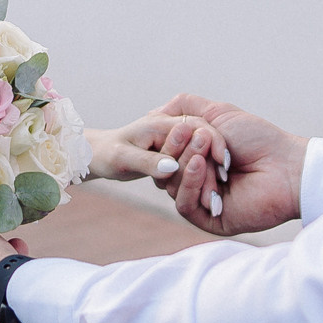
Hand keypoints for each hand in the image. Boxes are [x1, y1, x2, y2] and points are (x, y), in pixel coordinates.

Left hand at [88, 117, 230, 184]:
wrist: (99, 154)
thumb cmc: (106, 155)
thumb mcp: (123, 160)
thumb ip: (148, 162)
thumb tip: (172, 168)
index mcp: (160, 122)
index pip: (196, 127)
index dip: (212, 145)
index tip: (221, 168)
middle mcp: (171, 126)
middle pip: (204, 139)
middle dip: (214, 163)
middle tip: (223, 187)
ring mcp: (176, 137)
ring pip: (203, 151)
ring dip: (212, 171)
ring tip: (216, 199)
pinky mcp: (177, 149)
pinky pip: (197, 158)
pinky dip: (204, 174)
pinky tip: (208, 195)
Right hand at [141, 94, 306, 236]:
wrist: (287, 164)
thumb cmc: (259, 139)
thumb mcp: (218, 113)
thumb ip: (185, 106)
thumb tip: (154, 111)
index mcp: (199, 160)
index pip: (167, 154)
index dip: (170, 140)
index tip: (182, 126)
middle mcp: (199, 182)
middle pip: (166, 171)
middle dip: (180, 150)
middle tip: (201, 137)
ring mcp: (204, 202)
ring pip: (173, 187)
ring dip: (187, 164)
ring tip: (206, 149)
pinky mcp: (211, 220)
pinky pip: (185, 206)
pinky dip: (190, 184)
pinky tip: (200, 167)